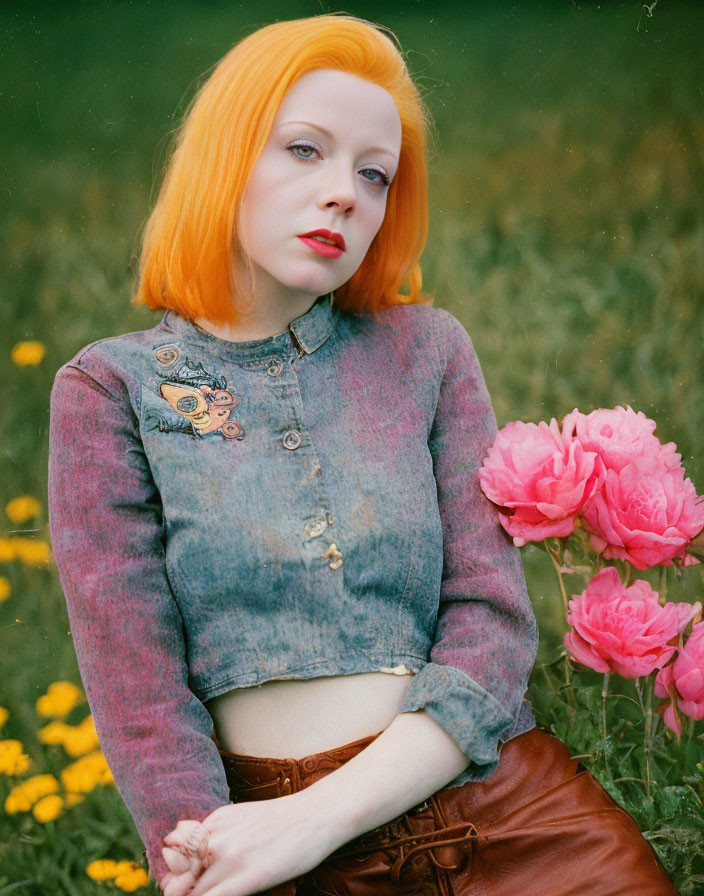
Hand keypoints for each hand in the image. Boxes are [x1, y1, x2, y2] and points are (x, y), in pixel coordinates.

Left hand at [163, 790, 343, 895]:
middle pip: (177, 872)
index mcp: (215, 820)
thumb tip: (200, 849)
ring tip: (213, 893)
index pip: (175, 848)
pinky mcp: (246, 878)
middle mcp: (216, 837)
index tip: (182, 880)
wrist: (317, 815)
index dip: (175, 870)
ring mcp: (229, 857)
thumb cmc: (286, 820)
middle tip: (185, 893)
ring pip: (190, 891)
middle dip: (178, 889)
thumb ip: (221, 832)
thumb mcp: (245, 816)